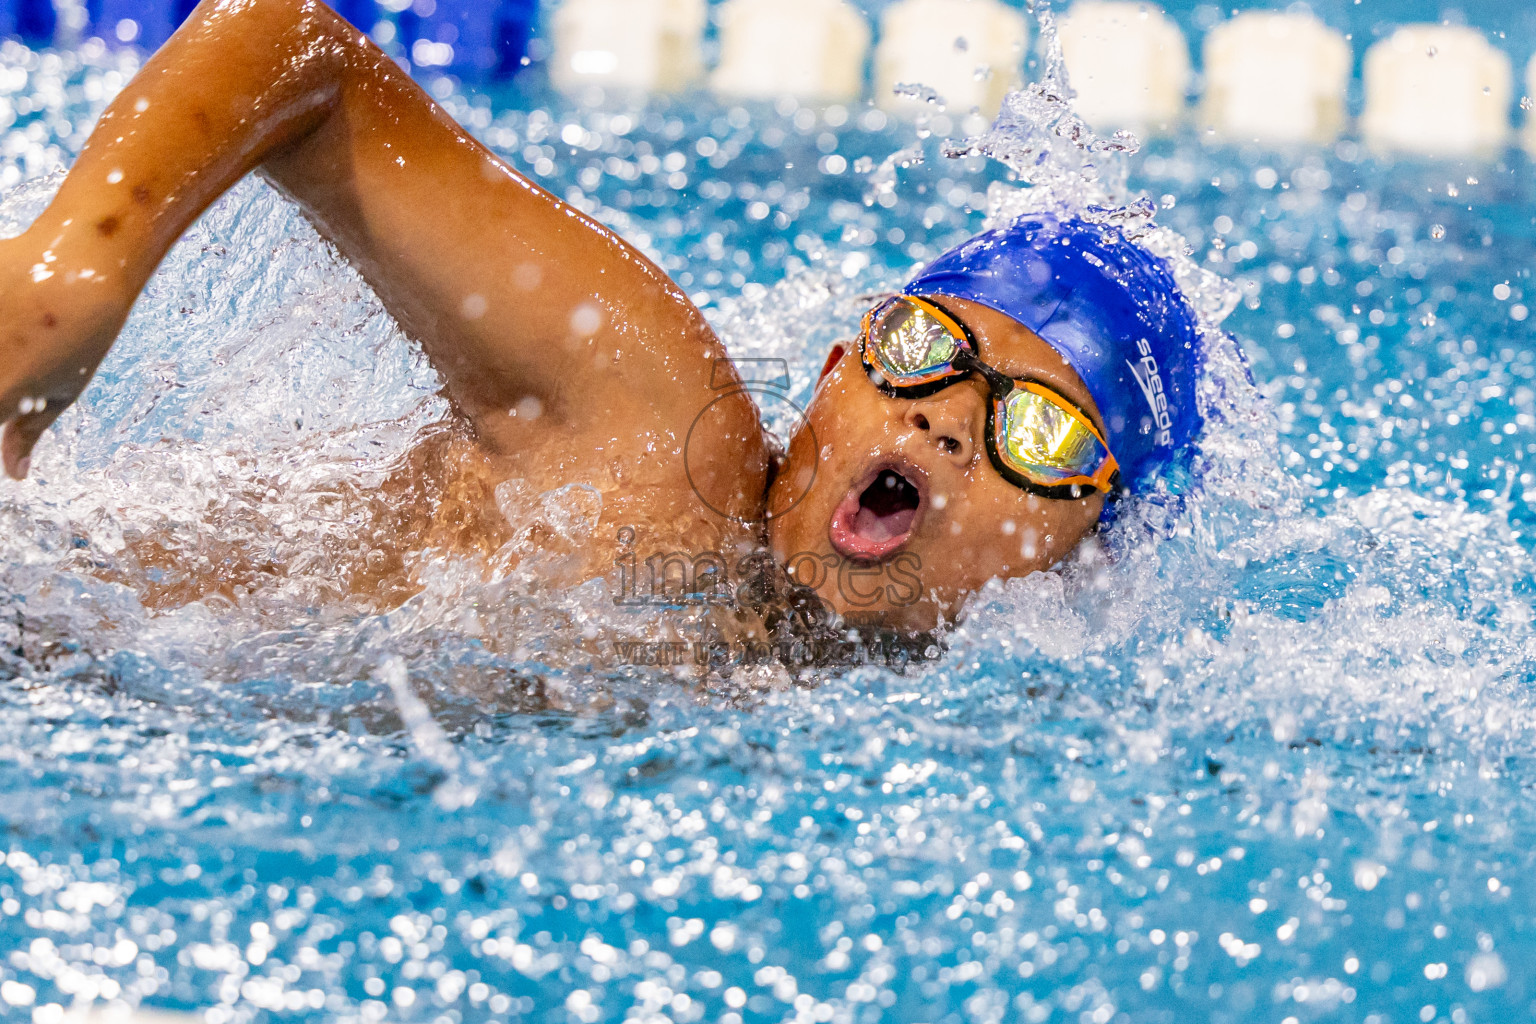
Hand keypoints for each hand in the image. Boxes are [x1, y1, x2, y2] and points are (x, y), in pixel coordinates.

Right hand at [0, 230, 130, 478]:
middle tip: (16, 362)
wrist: (81, 265)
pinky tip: (6, 321)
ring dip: (0, 350)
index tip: (7, 407)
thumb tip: (15, 474)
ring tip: (14, 344)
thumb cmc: (81, 335)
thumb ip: (27, 432)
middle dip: (1, 387)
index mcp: (1, 395)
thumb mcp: (62, 390)